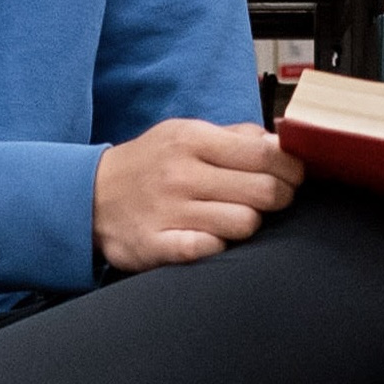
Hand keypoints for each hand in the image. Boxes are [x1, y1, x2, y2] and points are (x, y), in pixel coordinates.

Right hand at [95, 120, 302, 270]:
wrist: (89, 195)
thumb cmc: (149, 164)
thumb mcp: (185, 134)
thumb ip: (234, 136)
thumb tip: (280, 141)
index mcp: (191, 139)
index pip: (264, 154)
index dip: (291, 169)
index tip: (294, 176)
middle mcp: (180, 173)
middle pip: (263, 191)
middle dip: (281, 198)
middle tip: (275, 199)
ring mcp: (167, 211)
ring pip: (244, 224)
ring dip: (251, 224)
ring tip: (239, 218)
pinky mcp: (156, 244)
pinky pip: (208, 249)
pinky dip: (219, 245)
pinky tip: (213, 237)